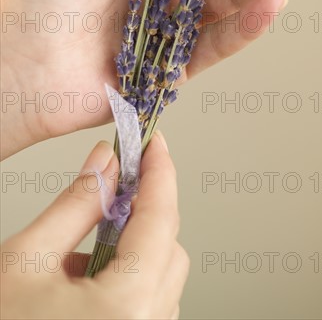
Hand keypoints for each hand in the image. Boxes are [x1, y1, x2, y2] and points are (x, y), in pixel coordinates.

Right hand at [1, 132, 187, 319]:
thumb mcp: (25, 260)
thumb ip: (75, 204)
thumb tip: (105, 161)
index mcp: (125, 310)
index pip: (160, 219)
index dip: (160, 172)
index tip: (155, 144)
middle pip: (169, 247)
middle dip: (145, 210)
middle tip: (118, 181)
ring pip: (163, 276)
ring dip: (136, 245)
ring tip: (88, 241)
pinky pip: (151, 302)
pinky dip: (130, 276)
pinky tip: (89, 276)